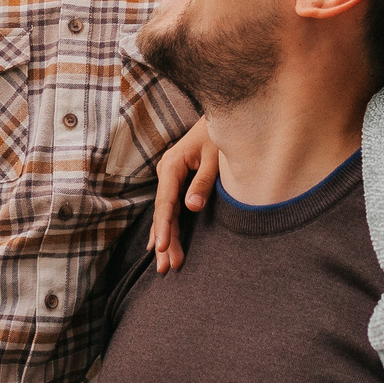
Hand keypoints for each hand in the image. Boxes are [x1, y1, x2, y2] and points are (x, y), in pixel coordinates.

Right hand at [149, 119, 217, 273]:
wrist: (224, 114)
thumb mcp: (216, 158)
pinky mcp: (177, 181)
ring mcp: (169, 177)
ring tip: (165, 267)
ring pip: (164, 213)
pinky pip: (169, 208)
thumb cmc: (220, 134)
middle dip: (164, 242)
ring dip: (165, 239)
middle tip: (165, 269)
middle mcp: (166, 172)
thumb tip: (191, 207)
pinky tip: (159, 245)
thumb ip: (203, 183)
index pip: (165, 202)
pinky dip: (166, 227)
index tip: (163, 247)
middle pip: (162, 213)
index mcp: (172, 165)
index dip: (164, 227)